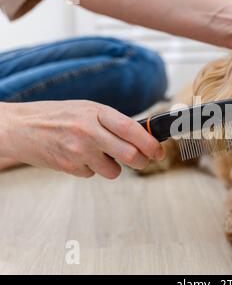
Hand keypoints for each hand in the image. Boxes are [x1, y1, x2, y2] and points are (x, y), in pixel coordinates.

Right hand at [0, 101, 163, 178]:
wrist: (20, 127)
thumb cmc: (57, 115)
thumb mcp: (87, 109)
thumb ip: (113, 121)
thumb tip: (143, 135)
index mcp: (96, 112)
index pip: (132, 129)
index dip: (150, 143)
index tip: (159, 151)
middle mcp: (88, 131)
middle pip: (130, 155)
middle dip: (141, 161)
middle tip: (142, 160)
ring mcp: (78, 151)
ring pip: (113, 171)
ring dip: (112, 166)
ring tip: (97, 153)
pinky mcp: (69, 167)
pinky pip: (93, 174)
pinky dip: (91, 169)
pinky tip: (78, 156)